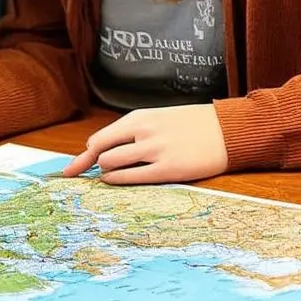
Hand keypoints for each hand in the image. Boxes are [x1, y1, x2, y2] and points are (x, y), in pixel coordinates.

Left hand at [62, 104, 227, 184]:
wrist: (228, 129)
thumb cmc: (192, 125)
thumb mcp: (158, 119)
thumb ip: (134, 133)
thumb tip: (105, 150)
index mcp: (139, 118)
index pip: (99, 138)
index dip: (83, 156)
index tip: (73, 168)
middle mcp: (143, 132)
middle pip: (99, 151)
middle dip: (90, 165)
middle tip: (86, 176)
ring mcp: (154, 150)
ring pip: (110, 164)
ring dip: (105, 173)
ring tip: (109, 177)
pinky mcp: (168, 169)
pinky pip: (132, 177)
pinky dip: (118, 181)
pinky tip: (117, 182)